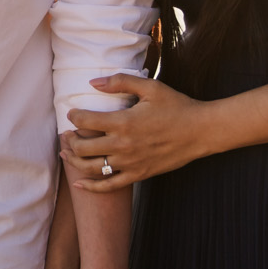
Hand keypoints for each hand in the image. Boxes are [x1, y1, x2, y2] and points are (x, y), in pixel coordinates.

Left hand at [63, 73, 216, 190]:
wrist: (200, 131)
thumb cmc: (176, 106)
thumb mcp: (150, 87)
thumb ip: (120, 82)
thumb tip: (92, 82)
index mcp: (123, 122)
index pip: (85, 121)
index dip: (73, 115)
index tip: (72, 112)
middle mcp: (123, 145)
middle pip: (83, 147)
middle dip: (70, 139)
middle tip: (68, 132)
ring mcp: (130, 163)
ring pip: (91, 167)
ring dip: (74, 160)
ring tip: (66, 152)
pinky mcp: (138, 175)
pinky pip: (109, 186)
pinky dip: (90, 187)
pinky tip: (78, 183)